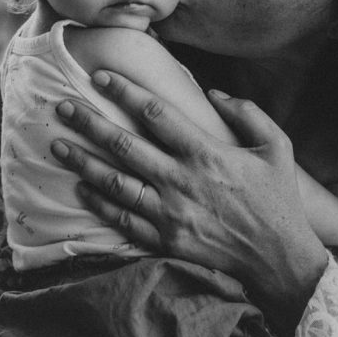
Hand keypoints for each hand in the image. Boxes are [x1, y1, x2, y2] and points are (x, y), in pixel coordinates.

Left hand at [50, 69, 327, 336]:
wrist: (279, 259)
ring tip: (57, 146)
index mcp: (206, 153)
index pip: (155, 114)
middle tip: (61, 107)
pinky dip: (99, 202)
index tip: (100, 77)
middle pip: (123, 145)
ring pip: (115, 182)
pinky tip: (81, 188)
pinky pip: (123, 218)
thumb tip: (214, 93)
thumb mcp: (278, 146)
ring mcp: (170, 213)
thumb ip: (247, 113)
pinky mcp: (165, 240)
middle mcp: (181, 181)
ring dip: (83, 162)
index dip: (125, 92)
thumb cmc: (278, 199)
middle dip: (88, 123)